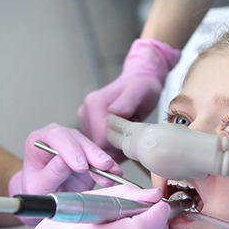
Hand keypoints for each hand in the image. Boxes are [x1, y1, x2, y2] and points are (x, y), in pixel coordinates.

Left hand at [9, 124, 121, 223]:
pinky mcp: (86, 155)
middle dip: (91, 153)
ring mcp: (73, 145)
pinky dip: (108, 167)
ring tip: (112, 172)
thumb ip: (50, 174)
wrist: (46, 197)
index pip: (55, 137)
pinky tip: (115, 173)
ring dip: (102, 160)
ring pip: (90, 147)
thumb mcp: (38, 187)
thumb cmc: (37, 190)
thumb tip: (62, 162)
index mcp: (37, 141)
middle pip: (76, 139)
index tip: (81, 165)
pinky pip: (99, 158)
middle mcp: (56, 139)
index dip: (70, 150)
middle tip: (102, 165)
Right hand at [78, 39, 179, 157]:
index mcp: (94, 104)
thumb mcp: (139, 91)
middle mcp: (85, 111)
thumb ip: (127, 102)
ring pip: (98, 145)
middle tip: (132, 137)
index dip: (117, 145)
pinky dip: (112, 144)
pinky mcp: (90, 124)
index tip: (132, 140)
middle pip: (98, 144)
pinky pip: (99, 143)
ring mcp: (86, 118)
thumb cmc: (142, 86)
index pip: (101, 138)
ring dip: (114, 146)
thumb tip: (114, 111)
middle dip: (116, 146)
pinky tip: (123, 135)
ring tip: (127, 133)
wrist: (139, 81)